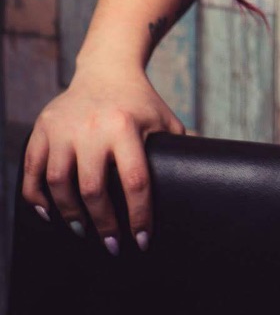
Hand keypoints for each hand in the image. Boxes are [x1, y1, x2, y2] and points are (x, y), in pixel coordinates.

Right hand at [21, 65, 185, 253]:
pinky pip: (32, 169)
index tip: (143, 240)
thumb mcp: (164, 120)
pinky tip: (49, 214)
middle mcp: (92, 126)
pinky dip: (35, 196)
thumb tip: (211, 176)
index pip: (135, 180)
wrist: (107, 69)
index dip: (139, 216)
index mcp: (126, 126)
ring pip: (58, 182)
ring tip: (83, 232)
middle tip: (112, 245)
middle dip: (103, 224)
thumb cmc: (141, 102)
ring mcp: (64, 127)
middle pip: (93, 188)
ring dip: (70, 214)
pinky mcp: (44, 127)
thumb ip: (184, 147)